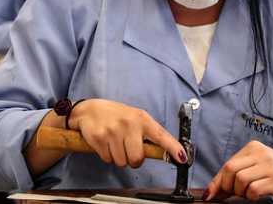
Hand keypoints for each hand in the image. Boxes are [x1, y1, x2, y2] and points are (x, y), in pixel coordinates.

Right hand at [67, 99, 186, 167]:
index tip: (183, 158)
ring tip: (115, 143)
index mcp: (142, 119)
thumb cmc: (117, 116)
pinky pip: (108, 159)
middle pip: (137, 158)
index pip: (161, 135)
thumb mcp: (135, 118)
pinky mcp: (100, 138)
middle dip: (133, 160)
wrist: (89, 110)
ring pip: (122, 162)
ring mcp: (113, 131)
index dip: (173, 148)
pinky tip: (106, 143)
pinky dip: (107, 156)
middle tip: (128, 149)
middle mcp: (129, 124)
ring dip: (119, 158)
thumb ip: (148, 134)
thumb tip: (163, 152)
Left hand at [204, 141, 272, 201]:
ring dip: (240, 192)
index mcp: (252, 148)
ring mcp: (269, 166)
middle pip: (230, 170)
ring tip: (249, 193)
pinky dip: (251, 196)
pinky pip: (254, 189)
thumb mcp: (257, 166)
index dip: (216, 181)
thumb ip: (238, 173)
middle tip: (234, 194)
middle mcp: (260, 154)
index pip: (227, 164)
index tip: (209, 194)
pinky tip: (258, 195)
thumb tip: (214, 189)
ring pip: (240, 180)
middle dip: (227, 186)